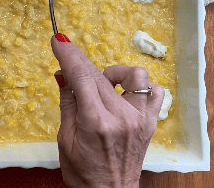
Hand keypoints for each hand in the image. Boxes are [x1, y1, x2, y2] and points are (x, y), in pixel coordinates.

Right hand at [51, 34, 163, 187]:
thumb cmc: (83, 173)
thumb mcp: (64, 140)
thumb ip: (67, 103)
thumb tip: (64, 75)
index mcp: (95, 122)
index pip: (81, 76)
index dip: (68, 54)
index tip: (58, 40)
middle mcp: (121, 116)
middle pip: (100, 73)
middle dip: (80, 61)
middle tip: (68, 59)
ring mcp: (139, 118)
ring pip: (134, 75)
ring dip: (114, 73)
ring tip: (103, 84)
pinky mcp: (150, 122)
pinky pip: (155, 91)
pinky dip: (140, 86)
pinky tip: (125, 93)